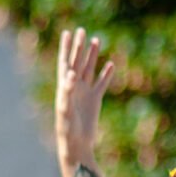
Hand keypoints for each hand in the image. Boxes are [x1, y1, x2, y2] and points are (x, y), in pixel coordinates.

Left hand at [55, 28, 114, 168]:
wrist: (77, 146)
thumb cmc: (67, 130)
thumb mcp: (66, 110)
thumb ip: (67, 91)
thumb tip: (70, 73)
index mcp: (64, 87)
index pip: (64, 63)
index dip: (65, 48)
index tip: (66, 33)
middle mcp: (74, 88)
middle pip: (76, 62)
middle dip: (78, 47)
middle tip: (81, 30)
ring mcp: (85, 93)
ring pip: (89, 70)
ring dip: (92, 56)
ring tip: (96, 40)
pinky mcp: (95, 100)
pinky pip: (102, 84)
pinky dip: (106, 74)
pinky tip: (111, 64)